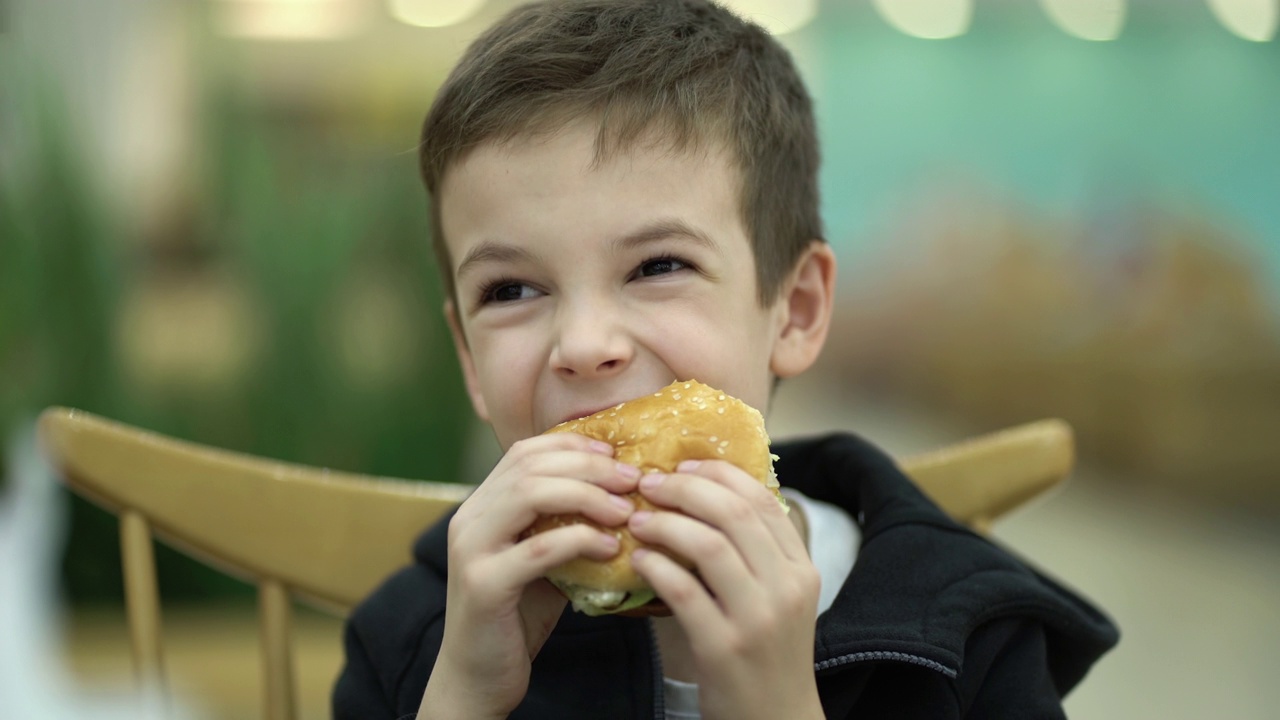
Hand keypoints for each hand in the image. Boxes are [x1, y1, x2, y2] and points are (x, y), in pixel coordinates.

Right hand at [418, 433, 638, 718]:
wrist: (477, 676)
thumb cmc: (517, 616)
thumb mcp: (542, 558)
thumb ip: (565, 525)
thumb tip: (623, 498)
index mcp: (482, 506)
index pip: (524, 452)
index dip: (572, 445)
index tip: (615, 455)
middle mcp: (469, 518)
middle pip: (530, 466)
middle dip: (588, 466)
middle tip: (632, 480)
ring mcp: (471, 549)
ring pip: (530, 495)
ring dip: (587, 496)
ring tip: (625, 511)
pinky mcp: (483, 585)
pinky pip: (536, 549)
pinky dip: (579, 540)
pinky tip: (610, 548)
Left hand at [628, 460, 823, 719]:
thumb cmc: (767, 655)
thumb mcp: (779, 598)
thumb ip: (756, 552)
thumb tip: (707, 495)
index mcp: (801, 568)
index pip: (762, 499)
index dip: (717, 474)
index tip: (681, 467)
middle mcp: (786, 588)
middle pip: (734, 513)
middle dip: (684, 490)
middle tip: (649, 485)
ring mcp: (757, 619)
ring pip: (708, 545)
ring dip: (664, 524)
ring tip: (637, 521)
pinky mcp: (723, 648)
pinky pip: (683, 591)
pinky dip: (656, 567)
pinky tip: (638, 560)